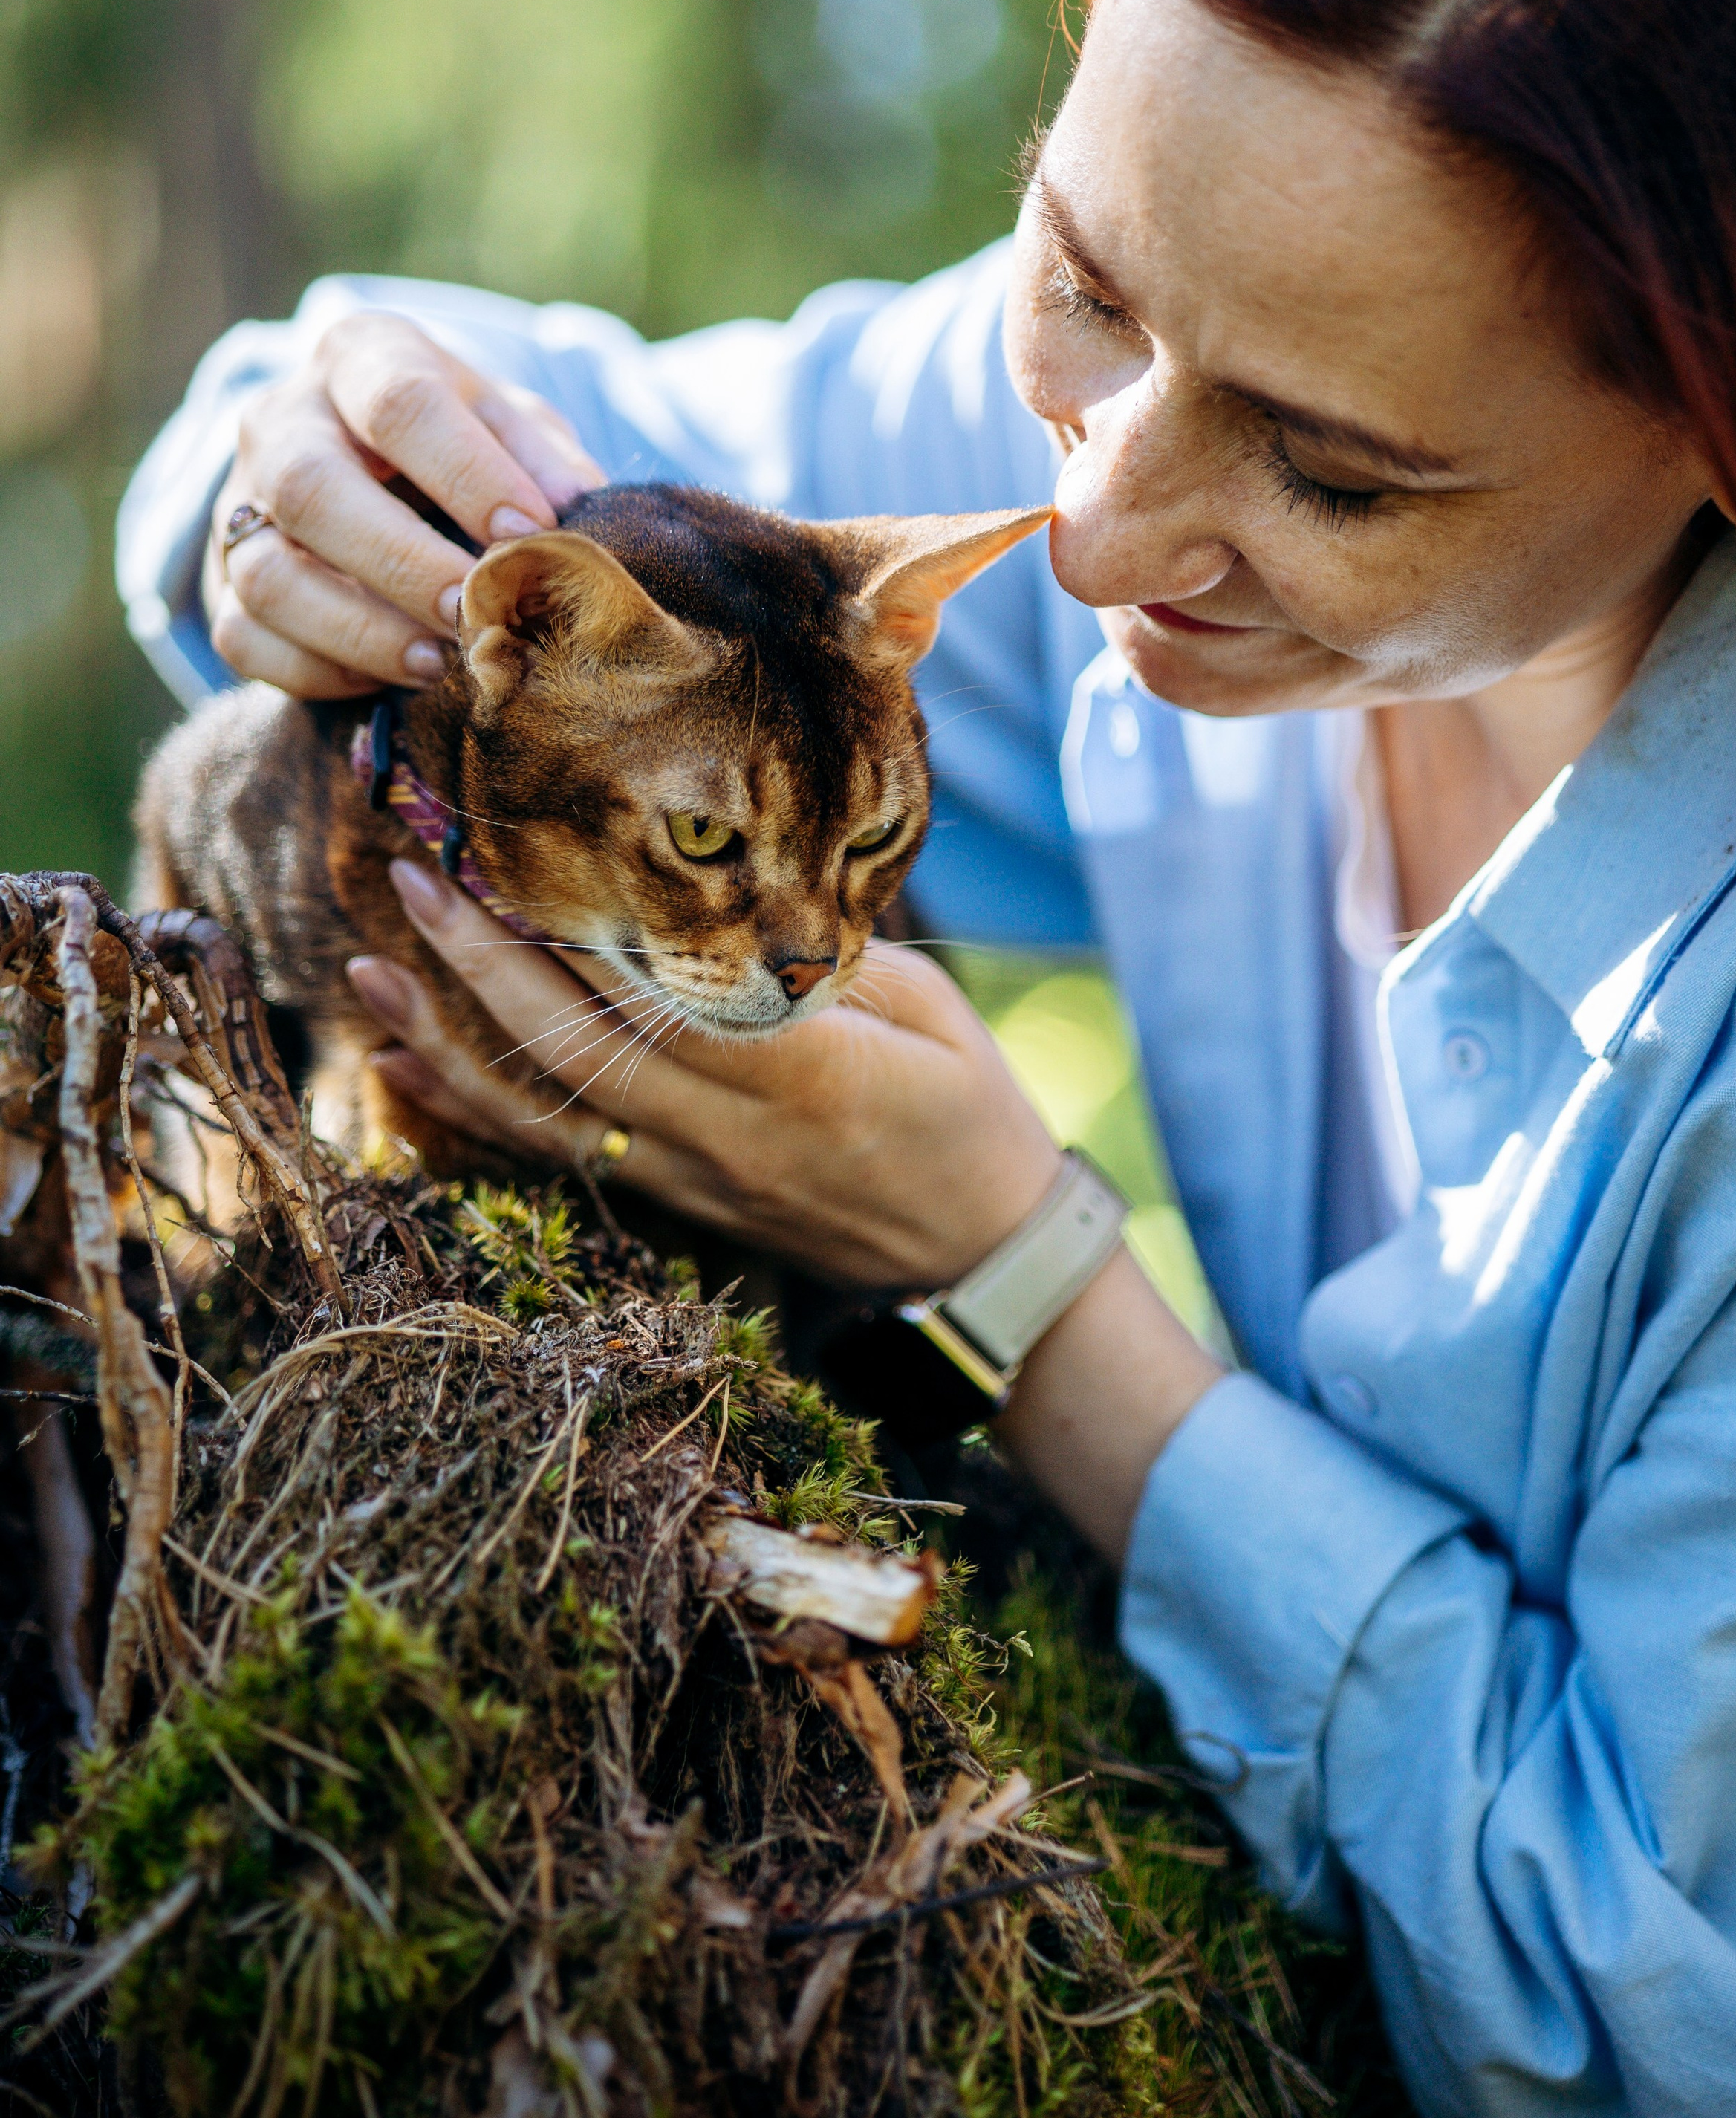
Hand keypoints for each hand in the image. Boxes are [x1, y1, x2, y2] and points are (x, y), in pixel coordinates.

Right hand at [204, 313, 606, 697]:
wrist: (369, 459)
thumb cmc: (458, 440)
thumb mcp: (510, 422)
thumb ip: (542, 458)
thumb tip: (570, 517)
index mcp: (359, 357)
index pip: (401, 404)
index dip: (468, 473)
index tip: (528, 533)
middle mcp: (280, 421)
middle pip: (311, 489)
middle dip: (402, 563)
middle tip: (475, 612)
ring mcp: (239, 502)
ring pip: (267, 574)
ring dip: (360, 632)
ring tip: (440, 665)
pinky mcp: (221, 581)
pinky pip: (245, 637)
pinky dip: (319, 670)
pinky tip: (388, 680)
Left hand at [347, 862, 1064, 1288]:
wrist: (982, 1256)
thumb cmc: (968, 1111)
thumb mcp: (927, 1010)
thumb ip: (819, 959)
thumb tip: (726, 887)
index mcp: (802, 1080)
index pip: (656, 1007)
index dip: (567, 940)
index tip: (500, 860)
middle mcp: (728, 1141)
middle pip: (574, 1058)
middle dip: (479, 968)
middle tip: (412, 883)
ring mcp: (693, 1183)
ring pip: (543, 1118)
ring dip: (446, 1048)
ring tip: (370, 979)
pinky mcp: (675, 1205)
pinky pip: (556, 1158)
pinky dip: (473, 1117)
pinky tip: (405, 1074)